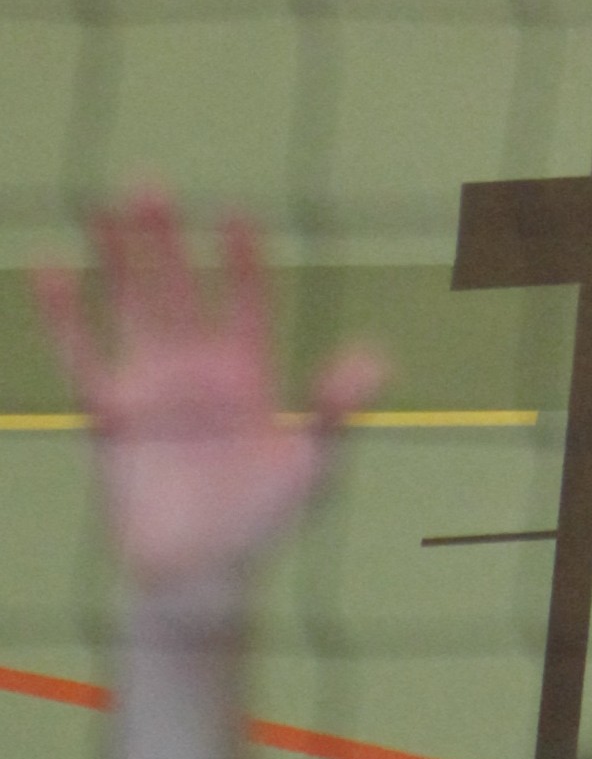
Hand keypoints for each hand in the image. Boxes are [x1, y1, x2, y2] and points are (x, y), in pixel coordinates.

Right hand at [33, 196, 384, 595]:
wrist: (201, 576)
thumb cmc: (262, 525)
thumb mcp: (313, 464)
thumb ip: (339, 411)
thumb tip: (375, 360)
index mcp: (249, 371)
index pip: (244, 298)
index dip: (239, 260)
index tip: (235, 214)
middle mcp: (199, 368)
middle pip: (178, 287)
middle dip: (164, 240)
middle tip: (148, 181)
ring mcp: (153, 386)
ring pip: (131, 307)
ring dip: (119, 260)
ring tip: (104, 204)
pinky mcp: (112, 414)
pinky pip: (83, 355)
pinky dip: (65, 315)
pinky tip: (50, 268)